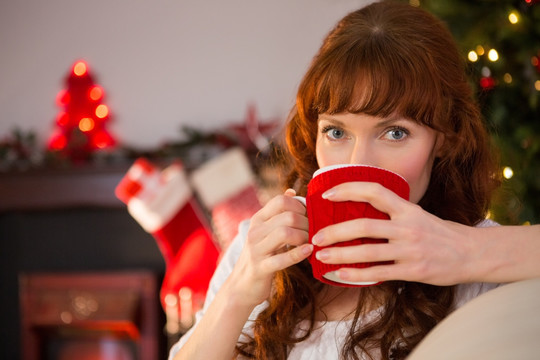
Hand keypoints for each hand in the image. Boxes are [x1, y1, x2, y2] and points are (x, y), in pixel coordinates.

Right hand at [225, 189, 311, 306]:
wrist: (241, 286)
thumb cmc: (261, 256)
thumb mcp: (266, 231)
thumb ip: (278, 213)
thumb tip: (291, 191)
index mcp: (258, 220)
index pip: (281, 201)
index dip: (300, 206)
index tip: (309, 216)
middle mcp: (255, 231)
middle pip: (287, 216)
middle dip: (306, 223)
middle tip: (315, 232)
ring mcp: (256, 250)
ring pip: (285, 233)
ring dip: (304, 237)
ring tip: (311, 242)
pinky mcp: (260, 268)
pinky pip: (283, 258)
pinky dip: (299, 254)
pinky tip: (310, 251)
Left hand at [311, 182, 475, 285]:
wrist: (472, 253)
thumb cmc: (439, 233)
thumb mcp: (417, 214)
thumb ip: (392, 212)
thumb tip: (359, 209)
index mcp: (407, 208)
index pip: (374, 191)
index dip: (348, 189)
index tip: (327, 195)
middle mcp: (407, 226)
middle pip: (364, 226)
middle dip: (335, 231)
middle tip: (316, 236)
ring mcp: (410, 250)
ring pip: (367, 252)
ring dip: (340, 254)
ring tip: (321, 256)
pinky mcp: (413, 271)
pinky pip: (379, 273)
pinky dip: (357, 274)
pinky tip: (340, 274)